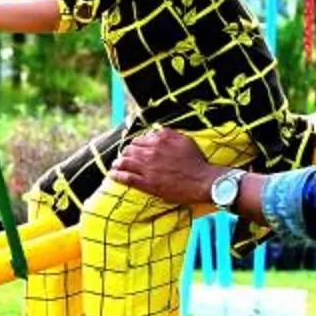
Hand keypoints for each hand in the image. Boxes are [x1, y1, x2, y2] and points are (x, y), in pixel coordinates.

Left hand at [107, 127, 222, 206]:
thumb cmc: (196, 162)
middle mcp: (151, 152)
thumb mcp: (184, 140)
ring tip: (115, 165)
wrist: (202, 180)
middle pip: (129, 149)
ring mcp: (148, 168)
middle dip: (126, 153)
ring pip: (125, 162)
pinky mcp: (147, 183)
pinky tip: (112, 175)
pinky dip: (117, 175)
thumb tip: (156, 132)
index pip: (139, 140)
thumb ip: (169, 134)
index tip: (134, 149)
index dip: (135, 145)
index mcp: (160, 140)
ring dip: (118, 163)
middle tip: (124, 158)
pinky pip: (127, 177)